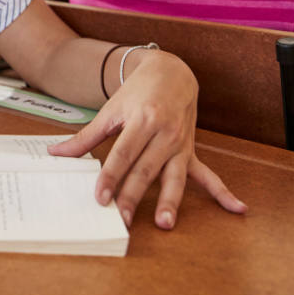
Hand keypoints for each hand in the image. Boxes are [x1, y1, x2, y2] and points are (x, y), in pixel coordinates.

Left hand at [49, 50, 246, 228]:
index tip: (100, 196)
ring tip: (165, 223)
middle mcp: (164, 133)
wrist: (171, 71)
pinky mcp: (191, 151)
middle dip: (134, 196)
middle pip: (146, 169)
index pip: (124, 154)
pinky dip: (223, 193)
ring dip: (171, 201)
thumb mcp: (110, 110)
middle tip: (122, 218)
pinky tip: (237, 209)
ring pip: (174, 176)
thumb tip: (56, 153)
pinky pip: (208, 175)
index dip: (111, 176)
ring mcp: (181, 144)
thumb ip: (85, 136)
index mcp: (143, 119)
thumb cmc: (137, 92)